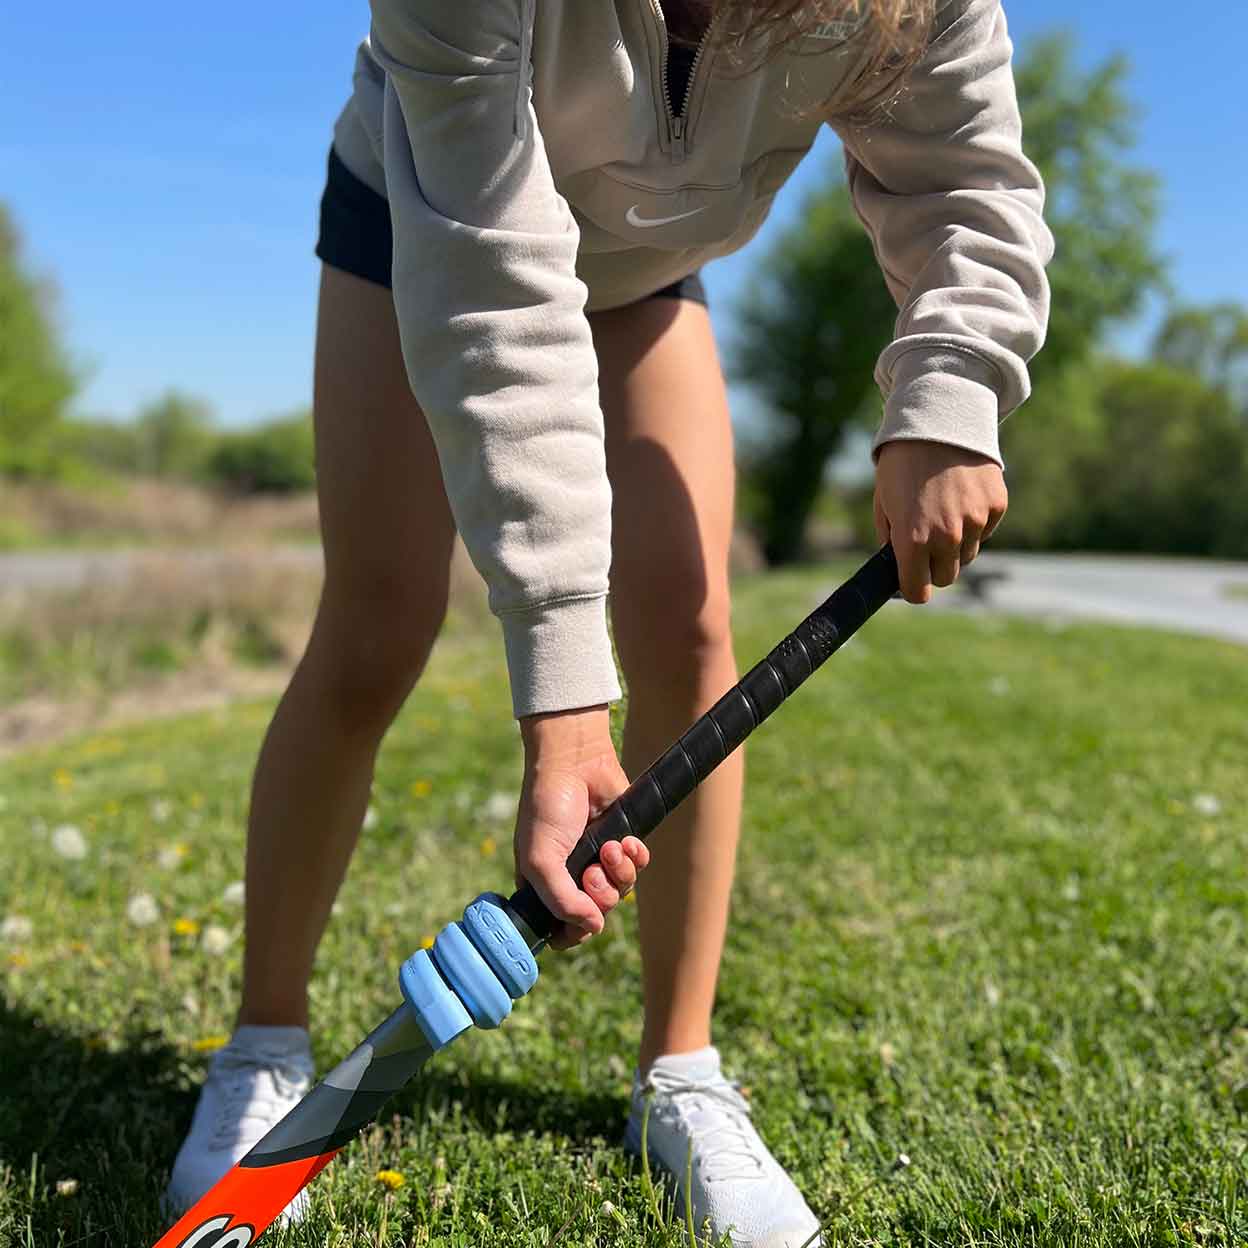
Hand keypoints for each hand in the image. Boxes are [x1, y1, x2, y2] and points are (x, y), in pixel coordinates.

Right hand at [515, 706, 650, 950]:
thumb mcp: (540, 859)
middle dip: (599, 895)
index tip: (580, 922)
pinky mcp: (622, 842)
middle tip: (592, 871)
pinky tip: (626, 840)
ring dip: (618, 872)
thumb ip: (561, 900)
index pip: (561, 929)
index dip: (573, 932)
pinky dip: (635, 856)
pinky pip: (638, 866)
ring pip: (621, 892)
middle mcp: (572, 876)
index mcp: (544, 884)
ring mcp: (598, 859)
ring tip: (610, 846)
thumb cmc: (548, 808)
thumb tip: (594, 928)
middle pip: (596, 913)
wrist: (576, 763)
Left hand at [874, 441, 1006, 603]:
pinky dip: (975, 522)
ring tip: (942, 512)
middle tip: (925, 543)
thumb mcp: (883, 502)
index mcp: (913, 540)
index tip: (911, 580)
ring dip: (955, 544)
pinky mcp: (996, 506)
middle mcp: (947, 536)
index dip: (913, 588)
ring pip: (967, 555)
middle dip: (934, 566)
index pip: (919, 592)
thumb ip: (891, 540)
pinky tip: (961, 497)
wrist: (938, 421)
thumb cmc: (902, 464)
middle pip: (946, 577)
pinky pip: (986, 530)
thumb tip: (898, 566)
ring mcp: (976, 521)